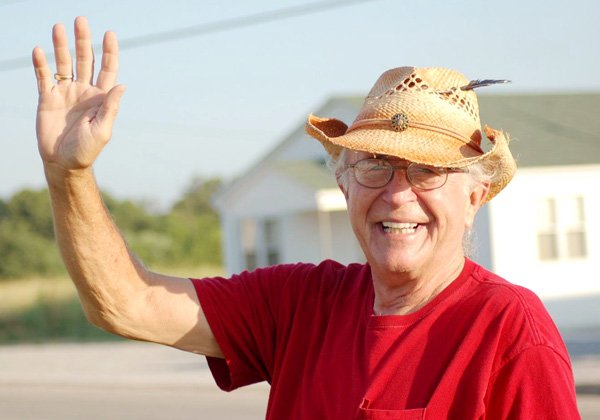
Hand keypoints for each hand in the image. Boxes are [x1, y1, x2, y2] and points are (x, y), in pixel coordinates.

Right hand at [32, 16, 125, 171]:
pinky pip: (43, 76)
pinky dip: (41, 64)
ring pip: (63, 63)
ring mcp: (65, 92)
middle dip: (83, 41)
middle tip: (81, 20)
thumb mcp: (102, 130)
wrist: (63, 163)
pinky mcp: (47, 98)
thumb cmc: (86, 150)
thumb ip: (110, 107)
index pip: (107, 69)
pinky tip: (39, 50)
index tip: (110, 34)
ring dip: (61, 45)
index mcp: (101, 97)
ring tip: (58, 27)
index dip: (109, 51)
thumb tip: (122, 85)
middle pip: (84, 60)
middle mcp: (84, 90)